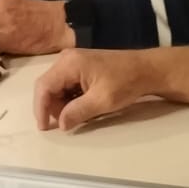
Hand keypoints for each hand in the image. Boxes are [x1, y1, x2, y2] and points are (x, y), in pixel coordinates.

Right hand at [33, 47, 188, 131]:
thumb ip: (77, 112)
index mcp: (69, 63)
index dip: (41, 109)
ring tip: (79, 115)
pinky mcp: (81, 66)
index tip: (45, 128)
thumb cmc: (126, 82)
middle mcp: (67, 59)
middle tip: (67, 123)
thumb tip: (61, 124)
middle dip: (53, 107)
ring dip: (63, 104)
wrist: (147, 69)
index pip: (43, 87)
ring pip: (57, 87)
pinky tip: (83, 106)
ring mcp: (74, 61)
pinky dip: (70, 98)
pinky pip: (67, 85)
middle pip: (48, 86)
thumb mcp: (102, 101)